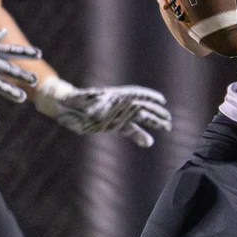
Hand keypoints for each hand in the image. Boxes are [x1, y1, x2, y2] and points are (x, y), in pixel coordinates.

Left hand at [35, 77, 171, 146]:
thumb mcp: (77, 100)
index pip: (134, 94)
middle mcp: (119, 105)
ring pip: (140, 118)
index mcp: (113, 96)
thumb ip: (86, 103)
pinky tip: (149, 142)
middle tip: (169, 120)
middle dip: (156, 112)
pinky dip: (140, 135)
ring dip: (153, 122)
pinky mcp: (114, 126)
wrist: (66, 108)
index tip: (161, 100)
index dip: (148, 96)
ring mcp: (118, 115)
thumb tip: (93, 111)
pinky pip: (130, 130)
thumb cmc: (71, 100)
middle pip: (142, 107)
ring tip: (167, 127)